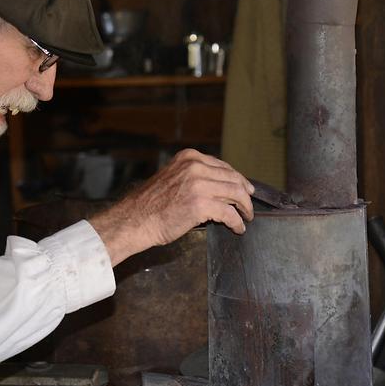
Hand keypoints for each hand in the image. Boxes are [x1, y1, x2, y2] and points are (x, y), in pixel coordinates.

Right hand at [88, 149, 253, 265]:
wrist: (136, 220)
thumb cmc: (151, 204)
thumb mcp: (173, 178)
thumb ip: (194, 176)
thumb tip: (219, 187)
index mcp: (189, 158)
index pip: (223, 166)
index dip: (238, 179)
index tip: (246, 187)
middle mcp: (195, 167)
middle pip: (233, 179)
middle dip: (245, 194)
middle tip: (249, 206)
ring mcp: (199, 185)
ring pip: (236, 194)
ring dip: (245, 208)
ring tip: (246, 217)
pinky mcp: (202, 205)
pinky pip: (229, 213)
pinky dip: (237, 222)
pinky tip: (238, 227)